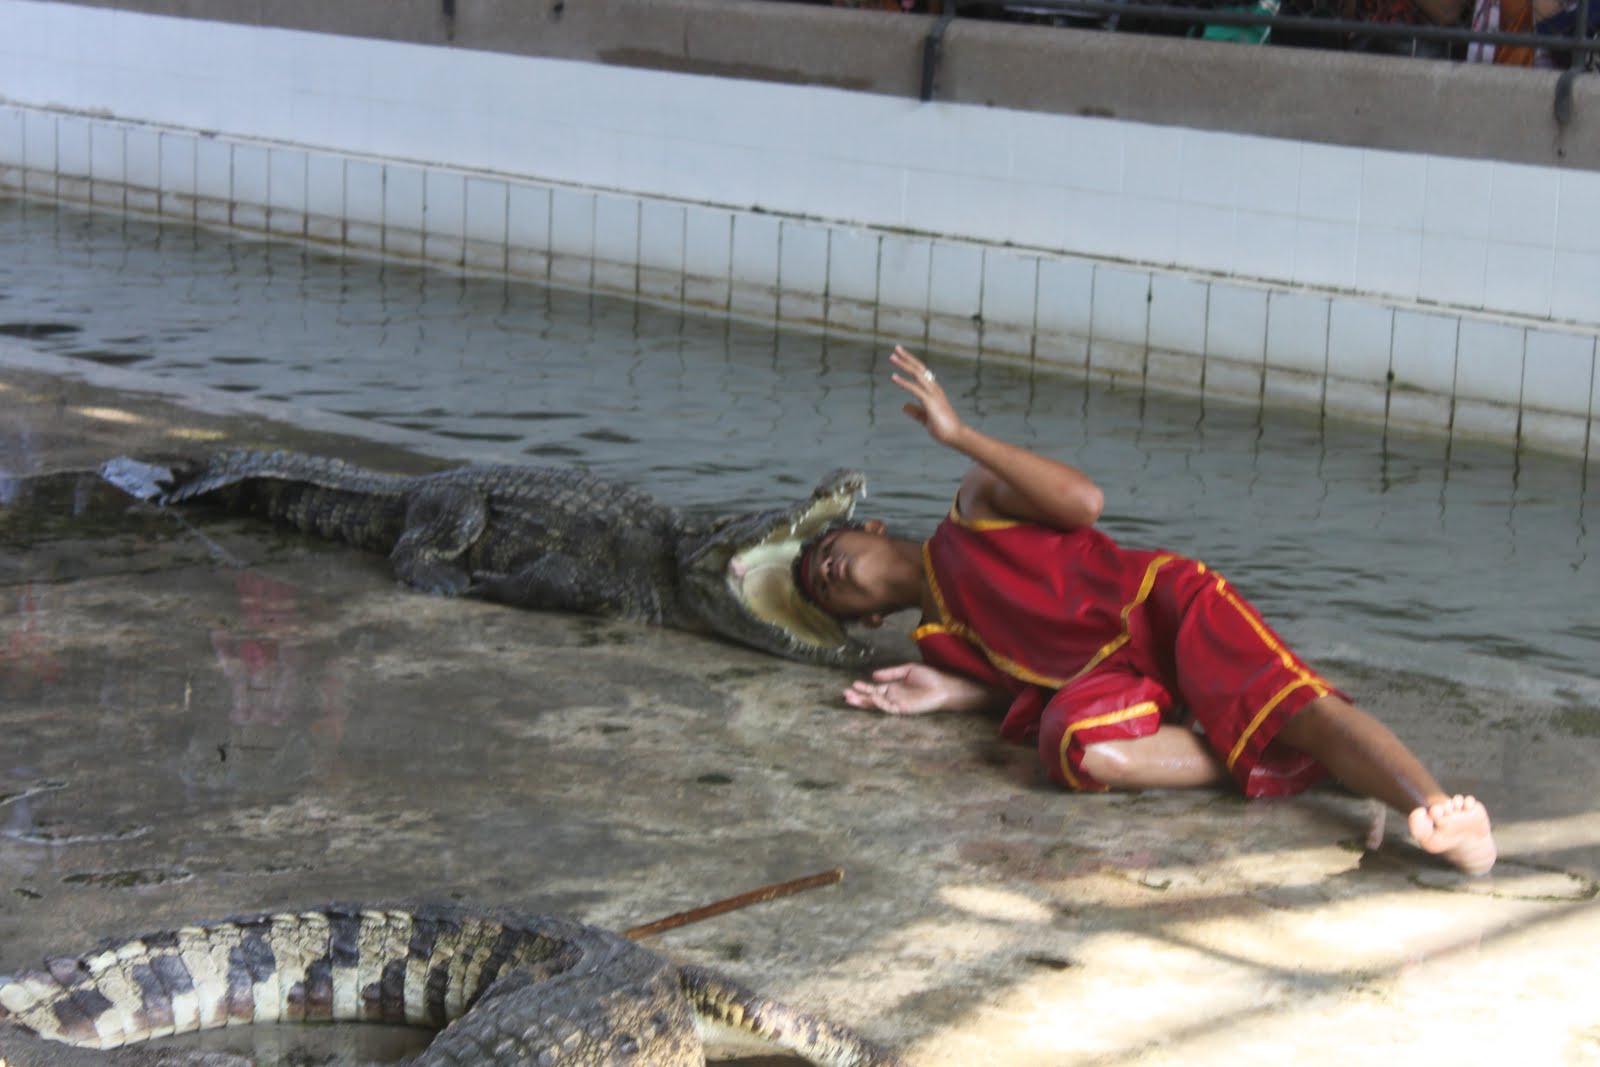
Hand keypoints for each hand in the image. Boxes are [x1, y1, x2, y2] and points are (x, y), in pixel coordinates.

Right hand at [843, 662, 996, 715]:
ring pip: (877, 705)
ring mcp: (897, 704)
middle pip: (871, 699)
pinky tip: (871, 696)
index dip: (863, 688)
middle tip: (844, 695)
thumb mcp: (907, 670)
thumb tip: (873, 674)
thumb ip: (891, 673)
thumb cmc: (929, 678)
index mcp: (892, 688)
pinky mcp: (904, 709)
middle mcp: (893, 697)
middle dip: (858, 697)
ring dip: (864, 702)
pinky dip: (879, 703)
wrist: (944, 686)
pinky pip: (888, 707)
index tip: (851, 685)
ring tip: (851, 698)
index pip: (873, 689)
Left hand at [890, 345, 964, 446]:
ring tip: (892, 357)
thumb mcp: (926, 418)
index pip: (922, 373)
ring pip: (917, 374)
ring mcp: (933, 394)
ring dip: (904, 364)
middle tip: (896, 348)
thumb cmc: (943, 428)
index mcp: (934, 391)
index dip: (911, 363)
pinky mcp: (930, 402)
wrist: (956, 436)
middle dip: (907, 357)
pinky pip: (914, 388)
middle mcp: (934, 389)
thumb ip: (915, 411)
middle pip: (920, 368)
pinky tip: (893, 377)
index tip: (900, 355)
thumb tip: (903, 405)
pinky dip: (903, 382)